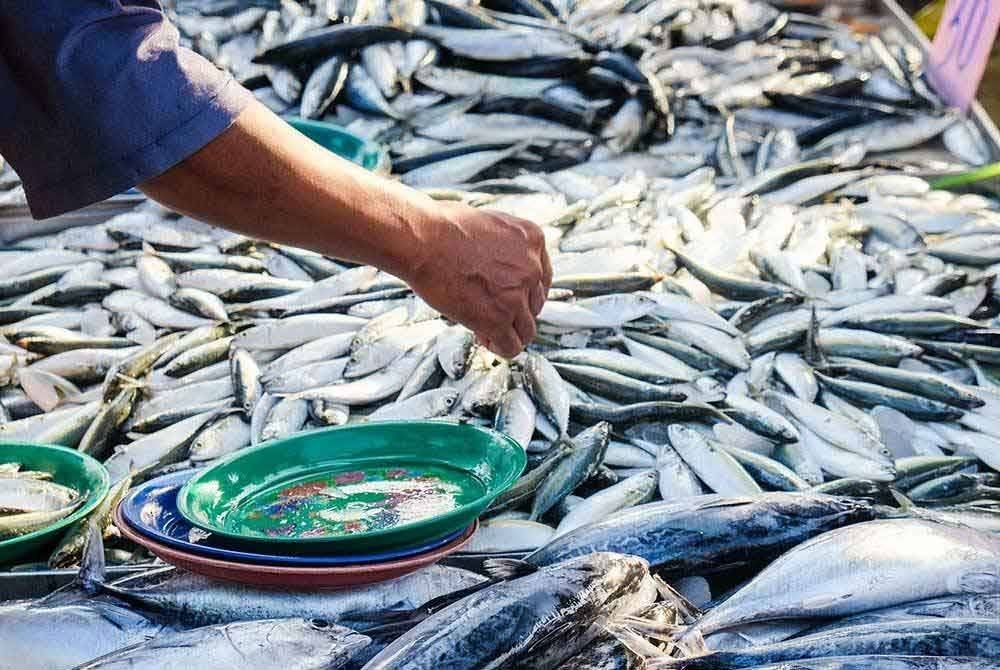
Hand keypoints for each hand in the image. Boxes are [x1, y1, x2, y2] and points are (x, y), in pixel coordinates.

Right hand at [404, 201, 551, 358]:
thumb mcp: (489, 224)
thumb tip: (500, 265)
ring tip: (486, 329)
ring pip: (526, 330)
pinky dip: (499, 347)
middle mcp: (531, 268)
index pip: (542, 278)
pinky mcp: (498, 319)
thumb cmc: (442, 227)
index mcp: (532, 240)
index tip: (508, 298)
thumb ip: (505, 246)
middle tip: (491, 312)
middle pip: (535, 305)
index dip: (523, 292)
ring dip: (508, 332)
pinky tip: (483, 338)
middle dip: (514, 312)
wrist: (422, 239)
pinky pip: (511, 346)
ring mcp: (517, 296)